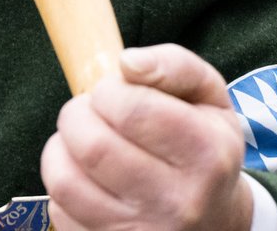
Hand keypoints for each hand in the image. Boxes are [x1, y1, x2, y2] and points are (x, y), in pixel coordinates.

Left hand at [41, 45, 253, 230]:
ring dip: (61, 149)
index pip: (132, 110)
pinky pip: (61, 211)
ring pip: (66, 182)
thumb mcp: (209, 98)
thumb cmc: (205, 148)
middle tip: (90, 111)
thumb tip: (127, 62)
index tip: (113, 91)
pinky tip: (85, 175)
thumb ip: (173, 66)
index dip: (108, 90)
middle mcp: (178, 202)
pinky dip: (63, 184)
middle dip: (77, 114)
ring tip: (81, 139)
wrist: (216, 220)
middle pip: (94, 146)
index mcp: (207, 154)